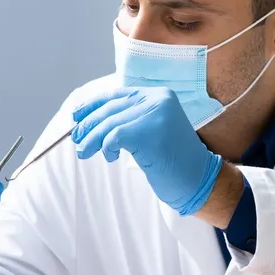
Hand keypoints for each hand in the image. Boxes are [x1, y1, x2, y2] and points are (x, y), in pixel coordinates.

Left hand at [71, 87, 222, 215]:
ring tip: (85, 152)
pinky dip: (106, 147)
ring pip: (109, 123)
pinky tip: (110, 157)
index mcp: (160, 94)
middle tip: (78, 140)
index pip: (118, 94)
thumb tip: (89, 118)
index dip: (93, 105)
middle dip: (89, 125)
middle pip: (111, 108)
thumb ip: (130, 118)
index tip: (76, 117)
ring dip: (92, 140)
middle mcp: (159, 99)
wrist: (198, 180)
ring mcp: (156, 114)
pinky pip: (114, 136)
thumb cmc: (173, 160)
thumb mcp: (152, 129)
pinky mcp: (150, 133)